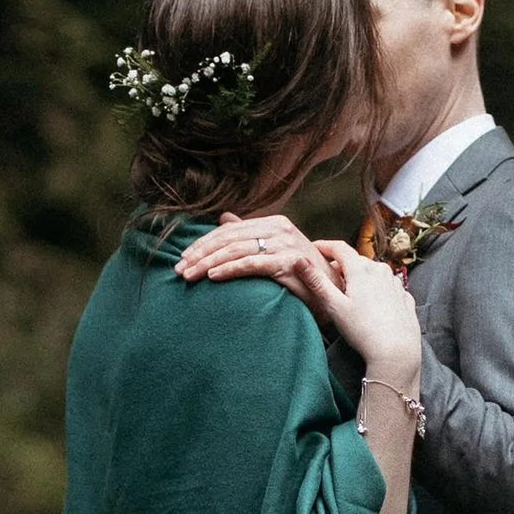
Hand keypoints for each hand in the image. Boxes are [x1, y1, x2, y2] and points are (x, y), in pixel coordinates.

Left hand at [174, 211, 346, 311]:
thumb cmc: (303, 277)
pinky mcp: (289, 262)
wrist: (334, 295)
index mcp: (274, 224)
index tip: (183, 258)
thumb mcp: (275, 252)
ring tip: (189, 275)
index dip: (204, 243)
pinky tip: (212, 277)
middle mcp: (280, 229)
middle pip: (229, 238)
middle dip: (200, 253)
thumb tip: (224, 218)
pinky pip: (252, 264)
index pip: (230, 230)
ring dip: (208, 263)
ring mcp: (286, 244)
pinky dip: (229, 269)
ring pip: (236, 250)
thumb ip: (250, 236)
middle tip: (179, 269)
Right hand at [309, 240, 423, 389]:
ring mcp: (395, 282)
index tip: (314, 247)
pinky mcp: (404, 296)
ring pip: (372, 272)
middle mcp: (380, 269)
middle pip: (356, 260)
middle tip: (329, 278)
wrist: (396, 352)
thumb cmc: (362, 330)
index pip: (339, 248)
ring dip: (359, 276)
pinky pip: (386, 285)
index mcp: (361, 269)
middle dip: (341, 265)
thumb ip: (316, 282)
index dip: (324, 246)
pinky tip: (371, 302)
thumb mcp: (334, 306)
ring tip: (350, 292)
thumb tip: (299, 260)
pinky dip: (376, 288)